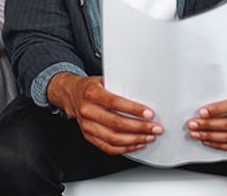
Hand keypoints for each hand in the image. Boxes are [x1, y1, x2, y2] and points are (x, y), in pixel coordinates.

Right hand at [47, 73, 161, 154]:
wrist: (71, 94)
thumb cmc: (91, 87)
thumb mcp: (104, 79)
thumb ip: (120, 86)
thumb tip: (143, 93)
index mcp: (91, 93)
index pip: (115, 103)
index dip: (134, 109)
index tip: (149, 114)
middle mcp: (87, 110)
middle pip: (116, 123)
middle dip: (139, 128)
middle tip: (155, 128)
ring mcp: (86, 125)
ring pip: (113, 138)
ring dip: (134, 140)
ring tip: (148, 137)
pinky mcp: (88, 136)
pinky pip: (107, 147)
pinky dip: (124, 148)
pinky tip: (136, 144)